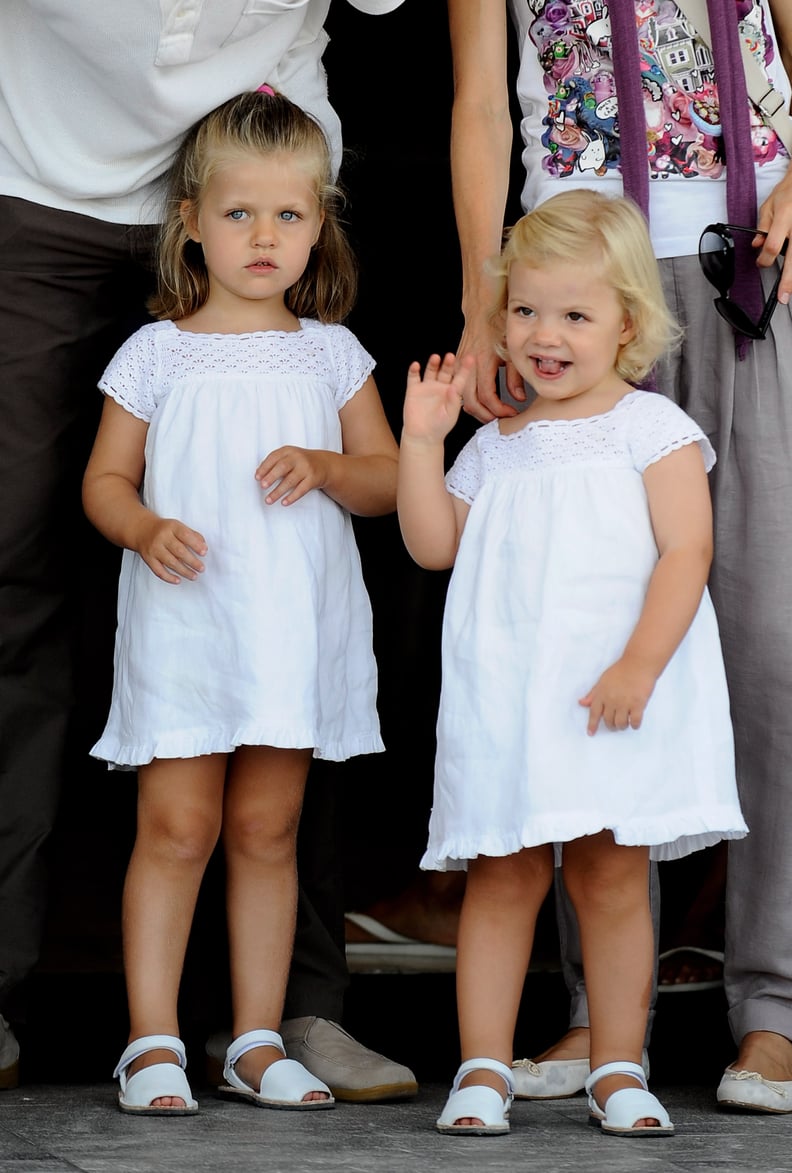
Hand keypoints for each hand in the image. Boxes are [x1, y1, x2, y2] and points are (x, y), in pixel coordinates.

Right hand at [135, 515, 206, 583]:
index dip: (195, 544)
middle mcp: (162, 537)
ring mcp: (154, 549)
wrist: (142, 530)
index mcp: (171, 527)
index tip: (204, 552)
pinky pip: (158, 570)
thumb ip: (191, 534)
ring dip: (184, 571)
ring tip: (194, 576)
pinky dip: (168, 577)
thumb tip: (203, 546)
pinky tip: (178, 580)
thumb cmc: (164, 530)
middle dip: (192, 561)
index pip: (185, 535)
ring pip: (170, 562)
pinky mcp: (148, 559)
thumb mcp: (178, 526)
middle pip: (179, 551)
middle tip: (201, 568)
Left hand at [255, 446, 330, 504]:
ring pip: (290, 481)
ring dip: (278, 491)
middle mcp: (298, 458)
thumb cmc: (300, 462)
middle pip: (282, 467)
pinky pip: (301, 490)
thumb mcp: (288, 457)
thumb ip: (274, 463)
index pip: (274, 457)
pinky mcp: (313, 479)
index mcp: (288, 451)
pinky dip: (292, 497)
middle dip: (271, 477)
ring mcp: (306, 468)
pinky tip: (284, 502)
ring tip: (268, 500)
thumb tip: (258, 474)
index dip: (264, 467)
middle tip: (262, 486)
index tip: (257, 477)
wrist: (323, 464)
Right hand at [402, 352, 474, 443]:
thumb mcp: (450, 415)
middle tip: (451, 356)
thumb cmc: (439, 428)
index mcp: (452, 393)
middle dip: (448, 363)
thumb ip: (453, 401)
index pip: (460, 378)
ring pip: (431, 371)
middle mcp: (440, 387)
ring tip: (436, 357)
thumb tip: (454, 387)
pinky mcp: (414, 390)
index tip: (470, 358)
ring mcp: (427, 387)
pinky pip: (413, 377)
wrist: (422, 436)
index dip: (465, 368)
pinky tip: (416, 365)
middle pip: (445, 371)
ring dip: (433, 363)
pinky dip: (413, 370)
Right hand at [456, 319, 525, 422]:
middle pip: (471, 402)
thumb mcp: (512, 351)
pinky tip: (481, 402)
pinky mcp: (458, 365)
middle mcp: (468, 366)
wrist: (482, 310)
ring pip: (463, 397)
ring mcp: (460, 366)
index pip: (487, 396)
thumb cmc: (499, 326)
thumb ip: (515, 377)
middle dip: (486, 415)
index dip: (499, 409)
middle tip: (501, 419)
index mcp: (483, 362)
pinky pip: (460, 388)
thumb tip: (519, 398)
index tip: (511, 412)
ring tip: (492, 414)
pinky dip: (469, 400)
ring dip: (477, 410)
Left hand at [578, 657, 655, 735]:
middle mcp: (611, 700)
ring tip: (624, 723)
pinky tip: (634, 723)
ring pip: (620, 724)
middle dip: (611, 725)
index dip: (592, 724)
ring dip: (622, 726)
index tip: (591, 733)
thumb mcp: (603, 680)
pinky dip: (634, 725)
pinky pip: (635, 721)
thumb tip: (582, 703)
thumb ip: (593, 693)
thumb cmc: (621, 670)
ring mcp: (625, 703)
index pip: (594, 713)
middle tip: (614, 724)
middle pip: (608, 721)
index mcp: (601, 694)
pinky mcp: (638, 704)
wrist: (638, 664)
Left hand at [756, 169, 791, 302]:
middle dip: (788, 280)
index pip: (772, 245)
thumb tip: (757, 244)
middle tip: (783, 297)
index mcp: (785, 217)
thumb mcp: (769, 206)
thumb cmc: (788, 193)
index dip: (764, 259)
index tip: (761, 263)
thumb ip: (762, 226)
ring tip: (790, 290)